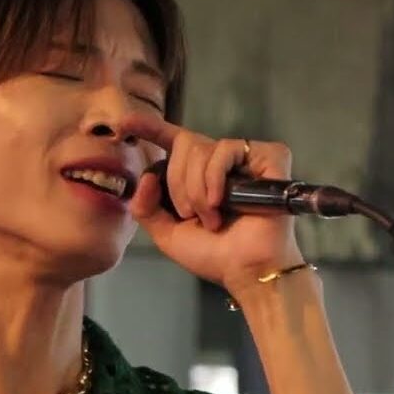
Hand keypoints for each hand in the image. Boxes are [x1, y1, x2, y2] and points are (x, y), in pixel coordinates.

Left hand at [122, 114, 304, 295]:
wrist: (247, 270)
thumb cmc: (216, 256)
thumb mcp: (168, 234)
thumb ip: (146, 207)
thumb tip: (147, 176)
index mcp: (199, 176)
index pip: (174, 143)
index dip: (152, 128)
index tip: (125, 123)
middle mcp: (222, 163)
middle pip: (184, 145)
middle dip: (178, 183)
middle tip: (189, 214)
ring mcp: (246, 159)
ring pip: (202, 148)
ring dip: (197, 188)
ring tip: (211, 218)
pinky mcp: (268, 157)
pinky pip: (227, 149)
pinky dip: (215, 176)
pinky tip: (220, 201)